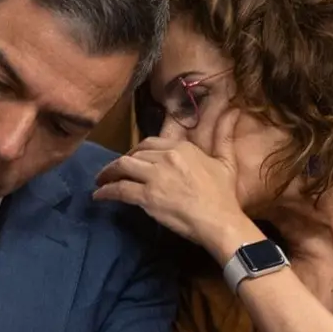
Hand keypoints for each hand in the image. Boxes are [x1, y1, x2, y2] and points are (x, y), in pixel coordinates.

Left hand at [93, 108, 263, 261]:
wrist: (220, 220)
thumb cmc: (224, 195)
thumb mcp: (226, 161)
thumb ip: (224, 136)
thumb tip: (233, 111)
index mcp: (181, 147)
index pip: (151, 142)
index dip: (137, 150)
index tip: (132, 158)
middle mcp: (165, 157)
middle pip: (134, 153)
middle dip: (121, 161)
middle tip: (114, 170)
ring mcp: (154, 176)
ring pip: (123, 167)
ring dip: (108, 173)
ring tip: (100, 180)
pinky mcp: (147, 196)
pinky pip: (120, 189)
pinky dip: (106, 191)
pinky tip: (99, 195)